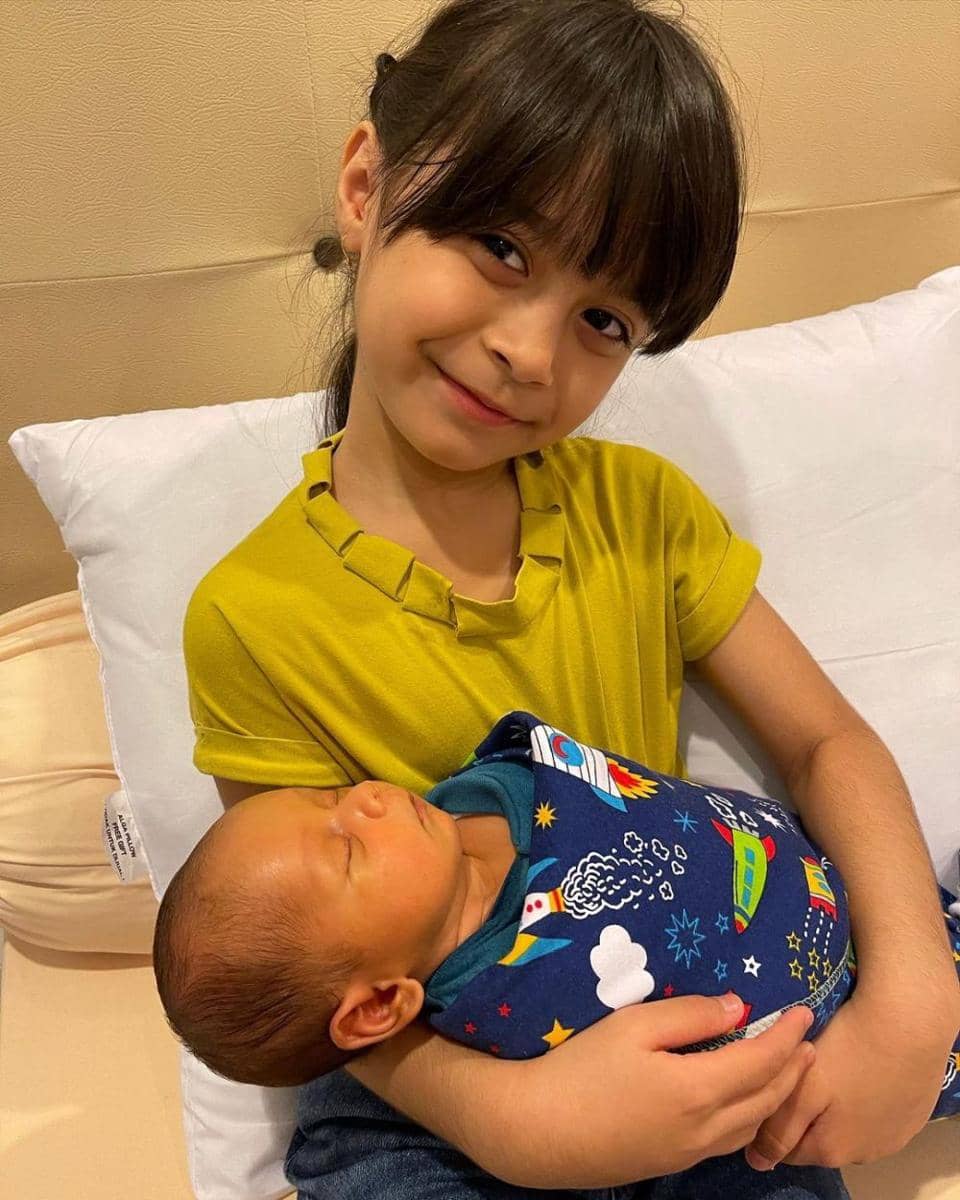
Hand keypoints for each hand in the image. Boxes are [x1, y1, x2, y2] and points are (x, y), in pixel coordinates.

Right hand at [488, 994, 815, 1189]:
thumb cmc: (581, 1068)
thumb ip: (689, 1015)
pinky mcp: (672, 1162)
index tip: (806, 1011)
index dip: (787, 1035)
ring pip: (752, 1126)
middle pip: (767, 1099)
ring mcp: (689, 1152)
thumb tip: (737, 1009)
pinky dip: (752, 1117)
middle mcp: (705, 1129)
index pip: (761, 1061)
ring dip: (777, 1096)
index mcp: (698, 1090)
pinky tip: (743, 1103)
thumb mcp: (632, 1026)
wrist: (540, 1131)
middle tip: (808, 1040)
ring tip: (787, 1070)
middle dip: (794, 1069)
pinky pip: (730, 1141)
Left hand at [745, 986, 959, 1170]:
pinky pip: (875, 1116)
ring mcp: (892, 1139)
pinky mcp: (911, 1118)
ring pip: (848, 1129)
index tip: (773, 1086)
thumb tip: (759, 1163)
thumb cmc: (847, 1051)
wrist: (910, 1023)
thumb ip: (780, 1129)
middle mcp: (863, 1156)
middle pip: (818, 1139)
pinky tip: (863, 1071)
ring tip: (835, 1069)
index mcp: (831, 1151)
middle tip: (803, 1073)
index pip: (785, 1149)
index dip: (773, 1120)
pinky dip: (864, 1100)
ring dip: (836, 1109)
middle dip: (805, 1114)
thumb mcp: (804, 1087)